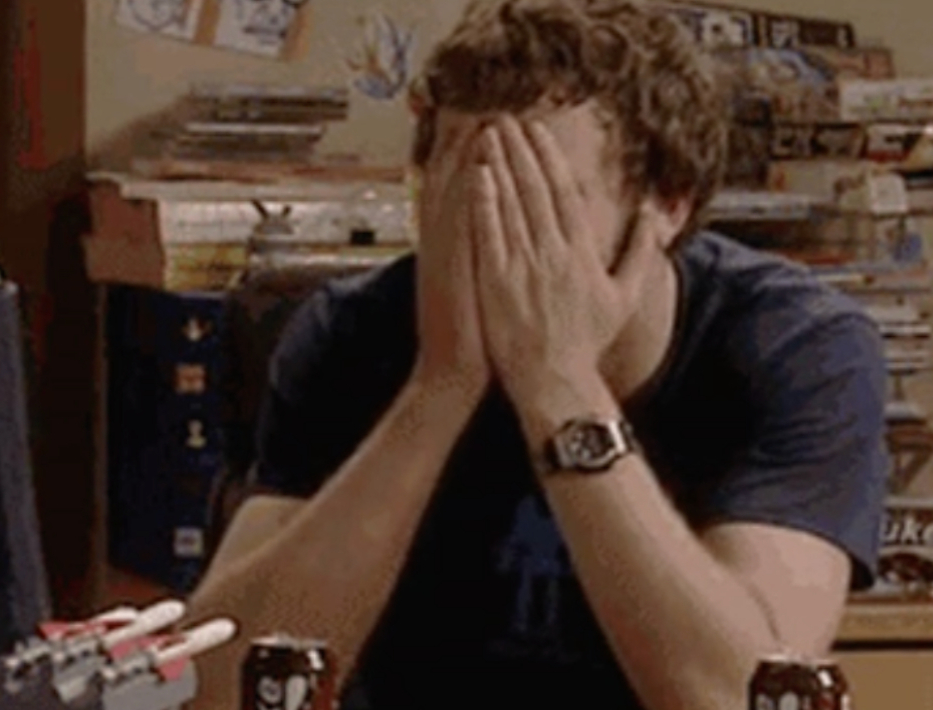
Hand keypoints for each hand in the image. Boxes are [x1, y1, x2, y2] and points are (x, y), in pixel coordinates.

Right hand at [412, 138, 489, 401]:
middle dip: (467, 144)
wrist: (449, 378)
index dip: (469, 156)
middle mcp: (440, 247)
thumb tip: (492, 232)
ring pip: (452, 195)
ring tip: (483, 121)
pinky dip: (467, 193)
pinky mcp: (454, 272)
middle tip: (485, 107)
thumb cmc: (469, 340)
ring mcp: (443, 258)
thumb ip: (474, 257)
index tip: (486, 123)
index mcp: (446, 249)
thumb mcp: (468, 289)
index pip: (456, 190)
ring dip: (466, 156)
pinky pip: (458, 223)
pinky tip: (478, 167)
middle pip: (450, 183)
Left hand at [471, 116, 667, 410]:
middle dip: (521, 150)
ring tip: (488, 135)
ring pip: (511, 205)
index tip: (538, 131)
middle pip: (536, 189)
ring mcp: (524, 268)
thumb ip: (640, 250)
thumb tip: (653, 212)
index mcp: (583, 253)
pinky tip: (476, 176)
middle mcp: (554, 254)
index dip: (549, 158)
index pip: (565, 192)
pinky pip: (489, 234)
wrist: (556, 381)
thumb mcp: (625, 295)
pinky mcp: (498, 283)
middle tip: (507, 118)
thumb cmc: (587, 342)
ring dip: (500, 166)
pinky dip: (483, 203)